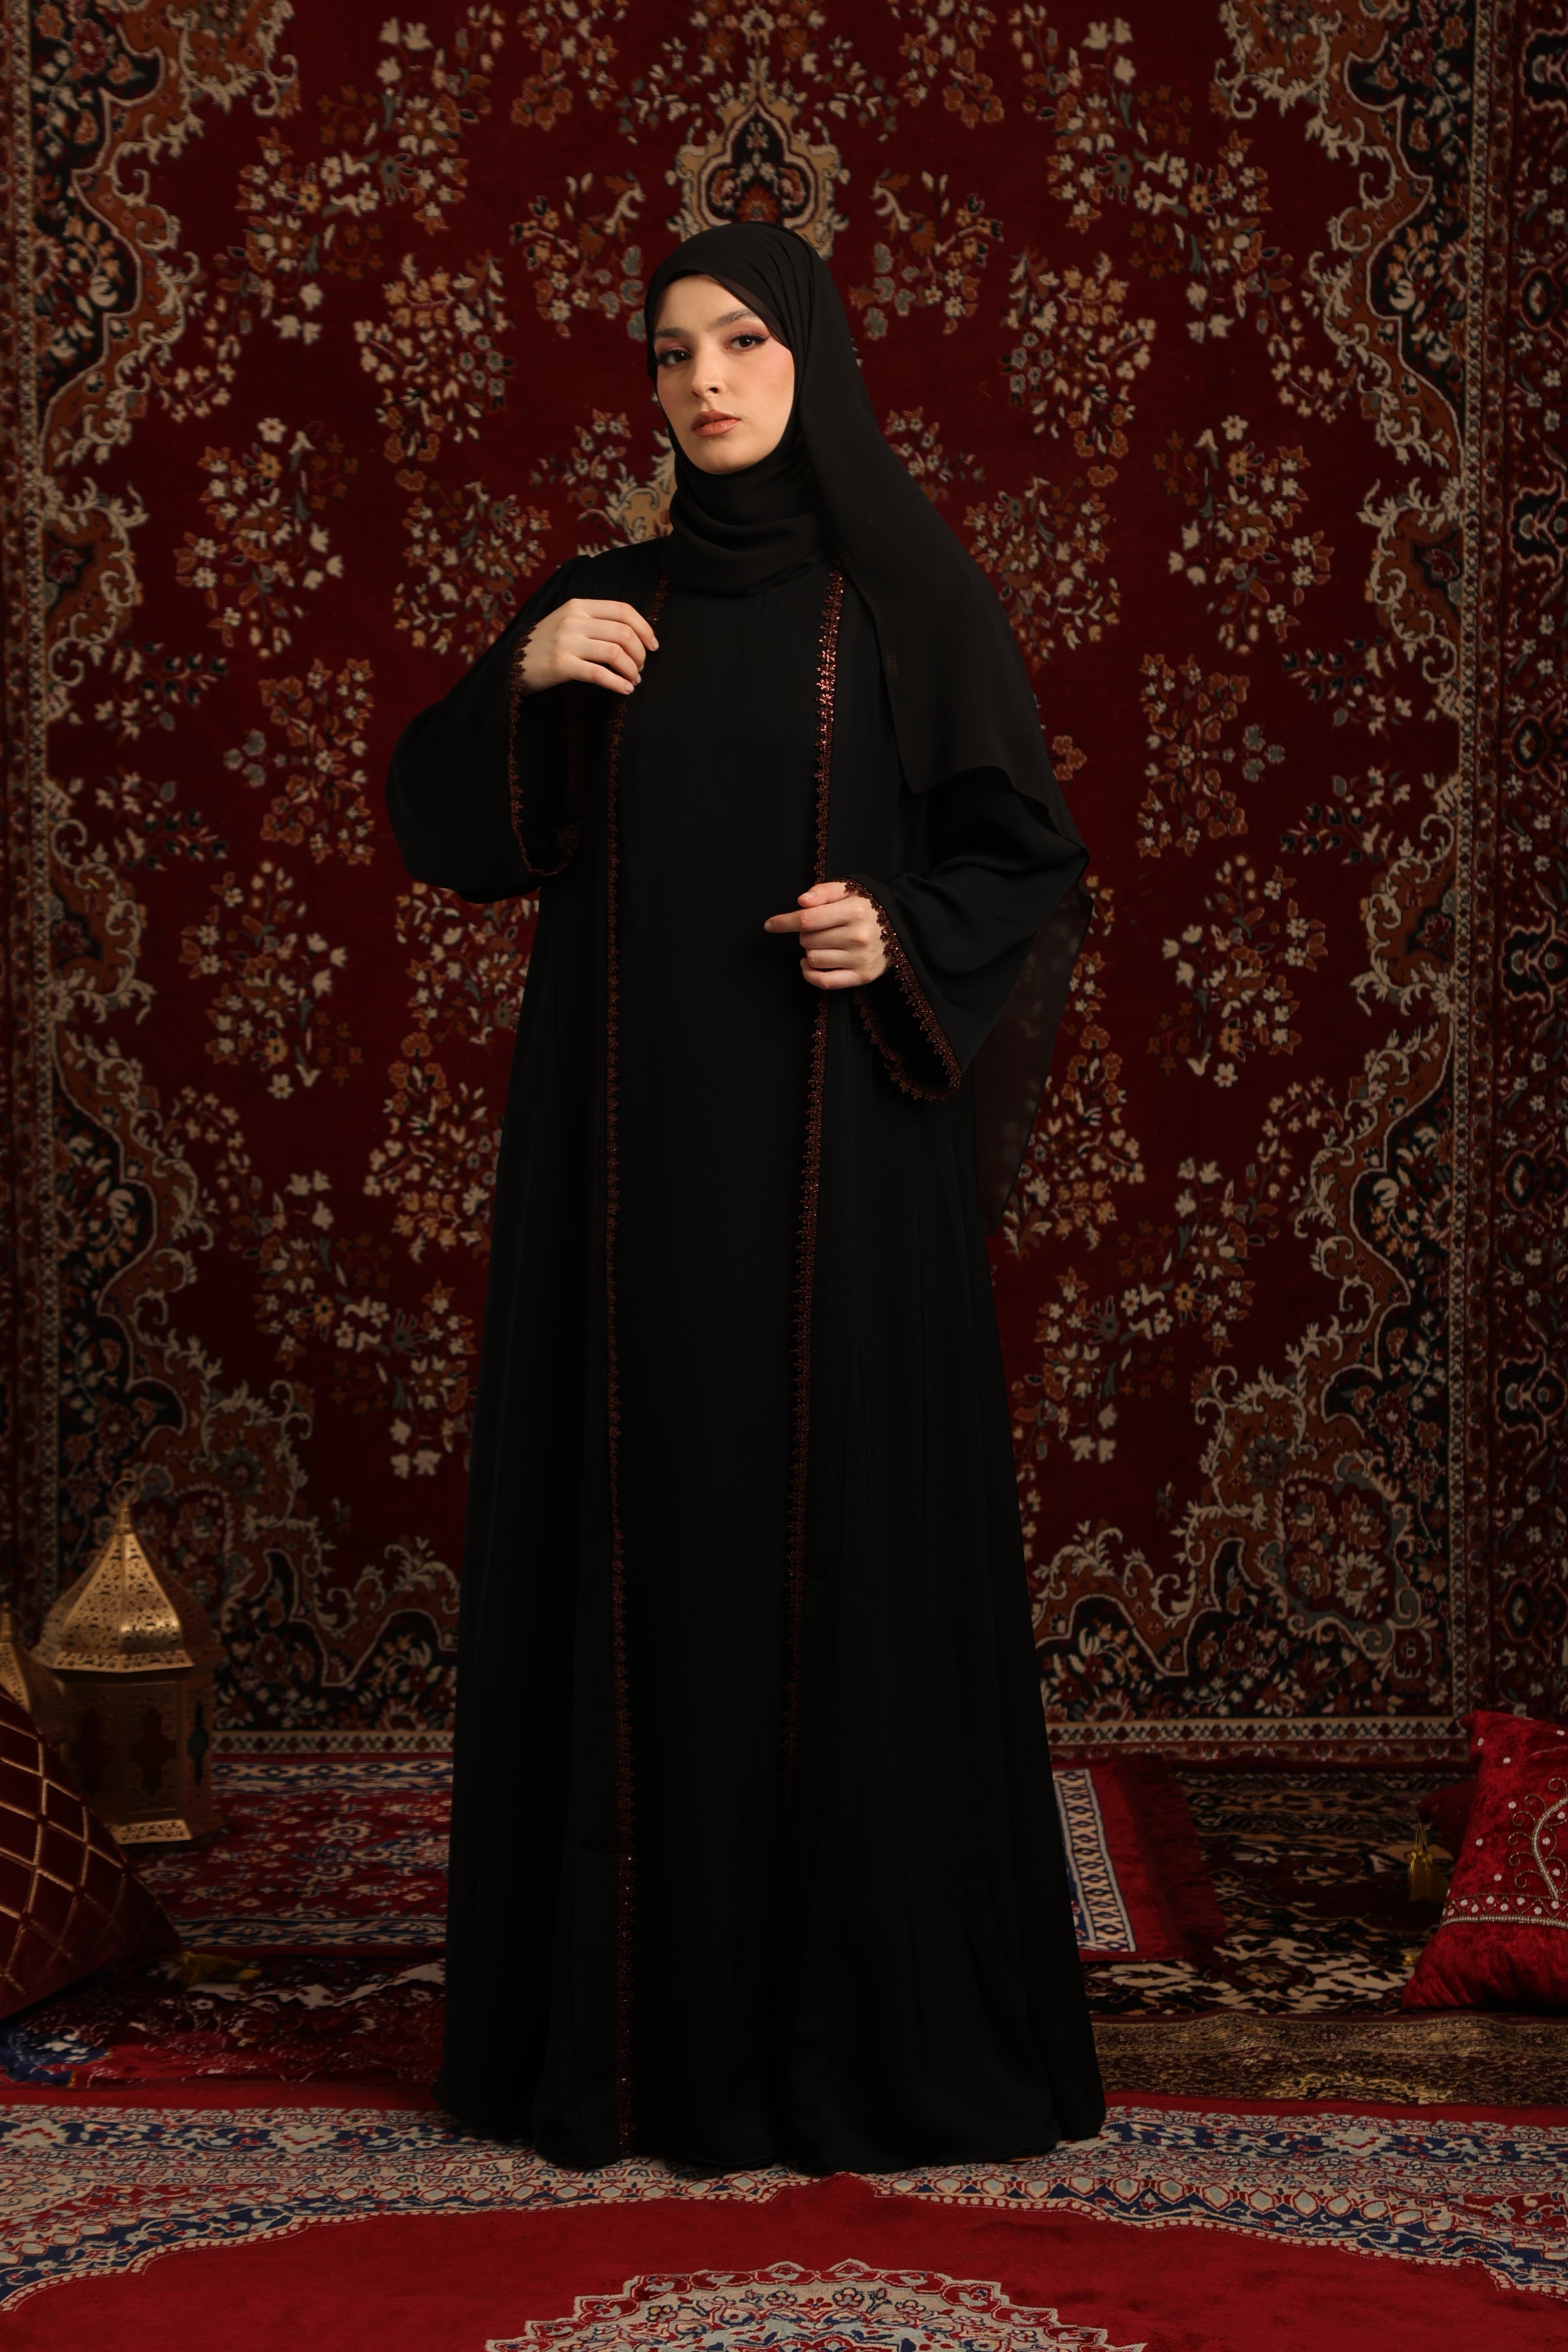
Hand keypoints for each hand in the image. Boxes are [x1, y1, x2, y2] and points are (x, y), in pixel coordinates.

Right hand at [517, 599, 658, 696]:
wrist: (513, 662)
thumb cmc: (547, 645)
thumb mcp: (569, 622)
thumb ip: (596, 622)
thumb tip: (634, 633)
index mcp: (579, 606)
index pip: (623, 610)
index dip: (644, 628)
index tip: (653, 645)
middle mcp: (574, 620)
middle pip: (623, 633)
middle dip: (640, 653)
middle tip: (641, 667)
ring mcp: (567, 641)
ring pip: (615, 653)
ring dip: (632, 669)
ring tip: (634, 679)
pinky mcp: (561, 664)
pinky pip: (599, 674)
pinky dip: (618, 683)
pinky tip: (625, 690)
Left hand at [763, 880, 888, 990]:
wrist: (900, 929)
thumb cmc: (867, 908)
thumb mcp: (849, 890)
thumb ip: (824, 891)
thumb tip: (802, 902)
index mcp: (855, 911)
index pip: (808, 919)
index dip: (784, 922)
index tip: (770, 925)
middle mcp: (859, 936)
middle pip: (808, 939)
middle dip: (805, 933)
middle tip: (820, 929)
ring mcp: (860, 959)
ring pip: (813, 959)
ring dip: (810, 952)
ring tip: (823, 943)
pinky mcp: (861, 977)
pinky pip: (824, 981)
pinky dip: (810, 974)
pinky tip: (810, 964)